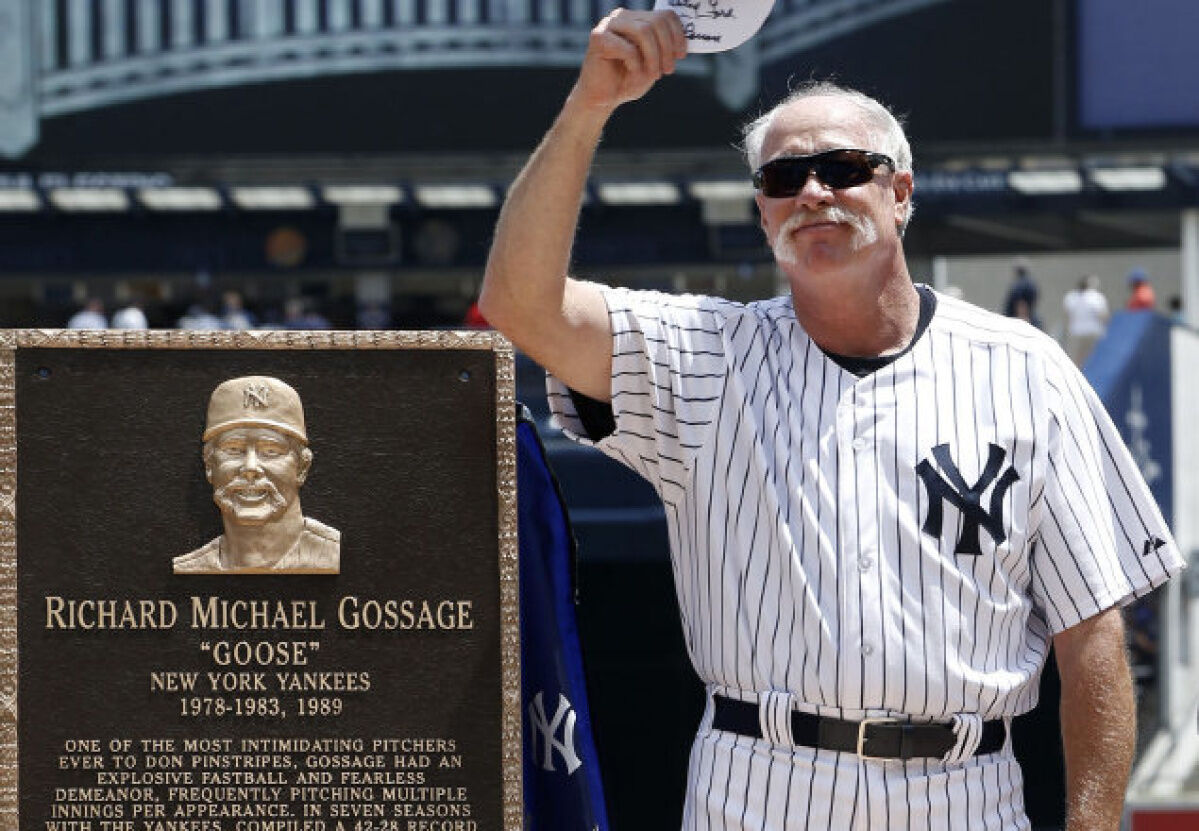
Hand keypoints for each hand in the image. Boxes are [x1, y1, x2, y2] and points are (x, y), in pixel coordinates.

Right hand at [571, 9, 688, 113]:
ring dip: (654, 57)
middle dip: (667, 48)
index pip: (664, 15)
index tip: (681, 55)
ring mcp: (608, 25)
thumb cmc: (627, 81)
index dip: (678, 34)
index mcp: (636, 18)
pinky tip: (634, 76)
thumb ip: (665, 48)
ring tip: (654, 75)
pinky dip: (637, 66)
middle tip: (668, 70)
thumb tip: (685, 41)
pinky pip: (628, 49)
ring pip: (644, 31)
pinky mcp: (598, 38)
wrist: (601, 99)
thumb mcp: (653, 63)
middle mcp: (622, 16)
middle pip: (656, 21)